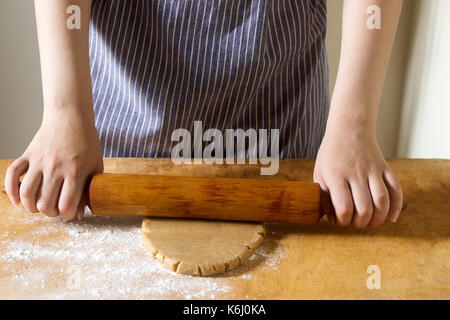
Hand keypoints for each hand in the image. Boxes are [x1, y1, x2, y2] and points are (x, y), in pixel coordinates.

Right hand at [4, 106, 102, 220]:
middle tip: (56, 208)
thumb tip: (80, 212)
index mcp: (75, 172)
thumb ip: (91, 188)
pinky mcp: (27, 155)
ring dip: (31, 206)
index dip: (68, 215)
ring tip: (39, 206)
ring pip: (27, 193)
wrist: (70, 116)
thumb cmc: (86, 142)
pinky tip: (18, 200)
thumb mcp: (96, 165)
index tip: (71, 212)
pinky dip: (11, 190)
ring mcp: (39, 161)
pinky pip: (11, 174)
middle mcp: (55, 168)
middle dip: (51, 213)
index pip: (66, 205)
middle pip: (45, 204)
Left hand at [313, 121, 403, 227]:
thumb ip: (323, 193)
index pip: (343, 207)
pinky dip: (397, 206)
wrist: (350, 128)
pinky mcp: (385, 168)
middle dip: (360, 223)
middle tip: (355, 222)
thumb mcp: (319, 171)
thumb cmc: (332, 153)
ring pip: (382, 201)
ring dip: (378, 218)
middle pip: (365, 208)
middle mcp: (356, 173)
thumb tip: (326, 215)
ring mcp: (372, 170)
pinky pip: (396, 189)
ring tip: (371, 222)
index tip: (338, 220)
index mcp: (336, 175)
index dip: (342, 221)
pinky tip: (391, 217)